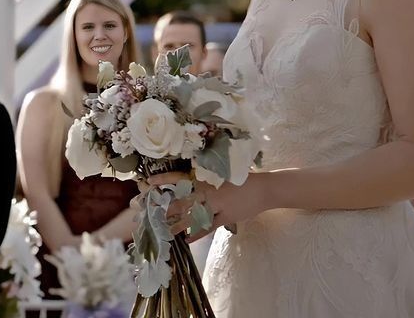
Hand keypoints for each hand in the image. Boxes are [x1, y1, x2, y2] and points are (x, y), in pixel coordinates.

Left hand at [148, 172, 269, 241]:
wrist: (264, 189)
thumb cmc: (243, 178)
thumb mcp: (224, 174)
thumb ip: (207, 178)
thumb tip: (189, 181)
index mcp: (209, 177)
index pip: (182, 177)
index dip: (165, 180)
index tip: (148, 183)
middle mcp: (210, 190)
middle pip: (183, 200)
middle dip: (166, 207)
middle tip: (152, 213)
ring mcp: (218, 204)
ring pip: (193, 215)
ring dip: (178, 223)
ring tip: (165, 231)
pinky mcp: (226, 217)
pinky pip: (208, 227)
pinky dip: (197, 233)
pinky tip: (187, 240)